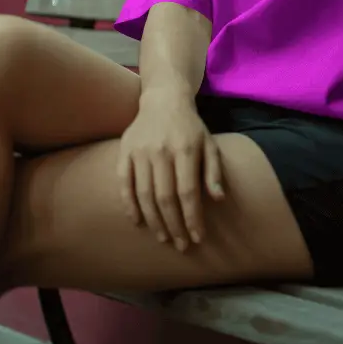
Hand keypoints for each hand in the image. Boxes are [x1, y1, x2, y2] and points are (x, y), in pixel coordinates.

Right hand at [117, 89, 224, 250]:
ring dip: (154, 220)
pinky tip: (138, 222)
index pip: (188, 192)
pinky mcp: (125, 151)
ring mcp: (140, 151)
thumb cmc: (190, 126)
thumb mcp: (209, 143)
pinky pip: (124, 184)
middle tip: (181, 244)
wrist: (164, 99)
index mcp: (185, 149)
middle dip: (174, 225)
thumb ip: (214, 170)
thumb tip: (218, 199)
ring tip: (164, 237)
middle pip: (165, 198)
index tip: (197, 238)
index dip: (192, 218)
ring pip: (144, 194)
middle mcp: (161, 151)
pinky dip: (129, 205)